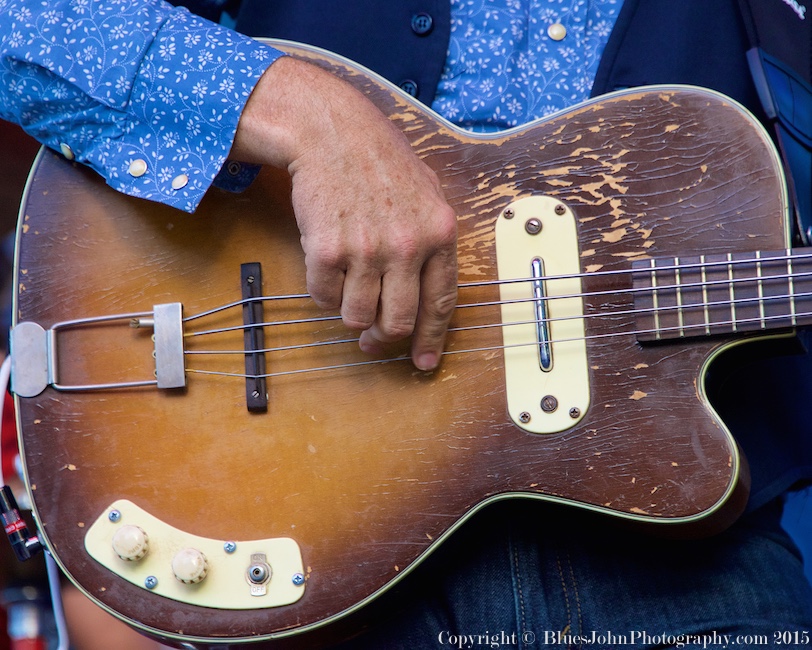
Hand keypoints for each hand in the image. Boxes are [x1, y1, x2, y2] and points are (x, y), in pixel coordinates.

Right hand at [231, 57, 456, 369]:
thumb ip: (434, 242)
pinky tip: (328, 265)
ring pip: (357, 316)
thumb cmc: (379, 160)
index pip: (441, 303)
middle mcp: (407, 246)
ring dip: (350, 312)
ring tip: (348, 287)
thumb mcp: (427, 193)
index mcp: (440, 233)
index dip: (430, 339)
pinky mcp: (327, 251)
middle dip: (383, 339)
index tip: (423, 362)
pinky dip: (325, 291)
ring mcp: (366, 250)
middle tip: (372, 340)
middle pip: (397, 322)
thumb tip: (429, 296)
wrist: (331, 132)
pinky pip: (325, 297)